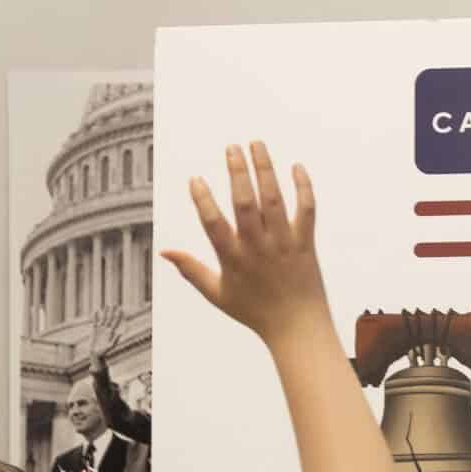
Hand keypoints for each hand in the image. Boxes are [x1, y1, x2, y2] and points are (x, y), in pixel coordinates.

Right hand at [162, 142, 330, 345]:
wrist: (297, 327)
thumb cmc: (254, 312)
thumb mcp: (216, 294)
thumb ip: (190, 270)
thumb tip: (164, 251)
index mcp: (233, 259)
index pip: (213, 224)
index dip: (202, 200)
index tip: (195, 179)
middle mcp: (257, 247)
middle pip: (245, 203)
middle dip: (237, 172)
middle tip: (231, 147)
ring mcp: (283, 243)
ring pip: (274, 199)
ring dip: (265, 169)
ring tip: (256, 143)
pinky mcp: (305, 242)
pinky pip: (306, 209)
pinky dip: (303, 187)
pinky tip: (296, 166)